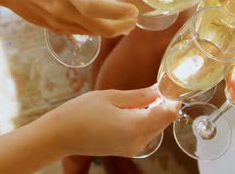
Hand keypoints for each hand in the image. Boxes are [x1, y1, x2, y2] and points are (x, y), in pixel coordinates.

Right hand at [0, 0, 137, 36]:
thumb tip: (116, 3)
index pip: (95, 8)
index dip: (118, 13)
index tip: (134, 11)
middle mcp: (63, 11)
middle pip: (100, 28)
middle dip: (122, 26)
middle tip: (134, 20)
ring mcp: (58, 24)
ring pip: (94, 33)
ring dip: (112, 29)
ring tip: (124, 21)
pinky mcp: (55, 30)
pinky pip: (82, 32)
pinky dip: (96, 28)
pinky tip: (103, 21)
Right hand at [40, 87, 179, 156]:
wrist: (61, 135)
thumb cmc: (81, 112)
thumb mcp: (112, 96)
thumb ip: (140, 95)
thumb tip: (160, 89)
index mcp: (136, 126)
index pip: (169, 112)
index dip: (173, 97)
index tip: (171, 83)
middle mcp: (139, 141)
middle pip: (165, 120)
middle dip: (166, 104)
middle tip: (160, 84)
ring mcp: (133, 148)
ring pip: (156, 127)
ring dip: (156, 112)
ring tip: (145, 94)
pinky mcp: (127, 150)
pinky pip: (145, 133)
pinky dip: (146, 120)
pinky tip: (134, 108)